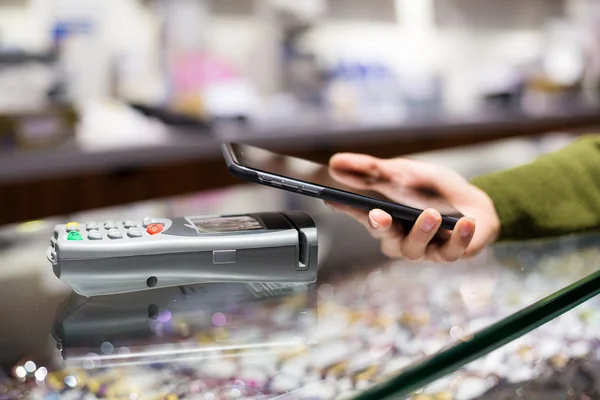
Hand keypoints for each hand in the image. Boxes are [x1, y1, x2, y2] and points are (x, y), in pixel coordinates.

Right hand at [326, 153, 500, 261]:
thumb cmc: (431, 190)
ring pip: (414, 249)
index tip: (332, 199)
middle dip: (381, 227)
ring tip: (431, 215)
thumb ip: (370, 169)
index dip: (346, 208)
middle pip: (385, 237)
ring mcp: (423, 249)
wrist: (472, 203)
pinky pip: (451, 252)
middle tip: (379, 215)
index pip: (359, 214)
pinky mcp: (449, 254)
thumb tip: (335, 162)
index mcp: (383, 218)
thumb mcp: (401, 172)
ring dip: (421, 232)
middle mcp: (398, 238)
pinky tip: (466, 222)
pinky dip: (459, 238)